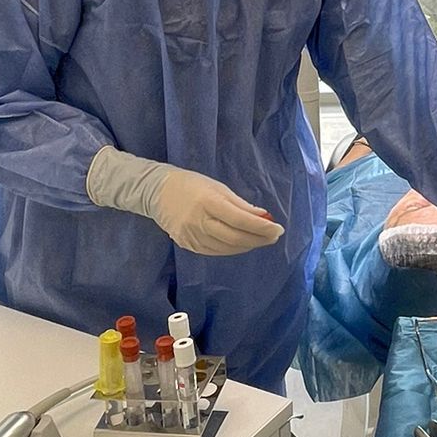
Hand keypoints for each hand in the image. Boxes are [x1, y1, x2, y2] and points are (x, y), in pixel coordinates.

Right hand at [87, 147, 282, 256]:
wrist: (157, 192)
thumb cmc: (192, 185)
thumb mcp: (218, 188)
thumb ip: (241, 205)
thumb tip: (264, 218)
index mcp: (208, 202)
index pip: (241, 220)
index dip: (262, 227)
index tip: (278, 229)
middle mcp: (199, 222)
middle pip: (235, 238)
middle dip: (259, 239)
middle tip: (274, 237)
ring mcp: (192, 236)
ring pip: (227, 248)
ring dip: (248, 245)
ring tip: (261, 239)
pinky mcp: (188, 245)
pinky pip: (216, 251)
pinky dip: (233, 248)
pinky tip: (243, 243)